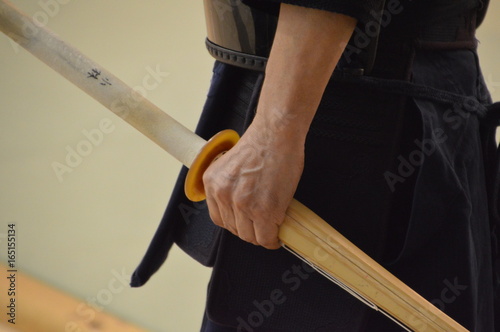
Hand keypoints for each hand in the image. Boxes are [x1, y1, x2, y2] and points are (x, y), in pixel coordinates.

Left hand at [202, 4, 355, 248]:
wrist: (282, 126)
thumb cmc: (263, 138)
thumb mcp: (235, 157)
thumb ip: (225, 174)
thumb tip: (221, 180)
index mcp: (214, 180)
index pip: (217, 216)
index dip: (236, 219)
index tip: (245, 220)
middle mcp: (222, 191)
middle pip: (232, 229)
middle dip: (251, 226)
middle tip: (266, 212)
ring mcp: (239, 199)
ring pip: (249, 234)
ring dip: (264, 229)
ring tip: (276, 211)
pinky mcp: (261, 205)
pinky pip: (265, 236)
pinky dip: (275, 234)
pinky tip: (282, 220)